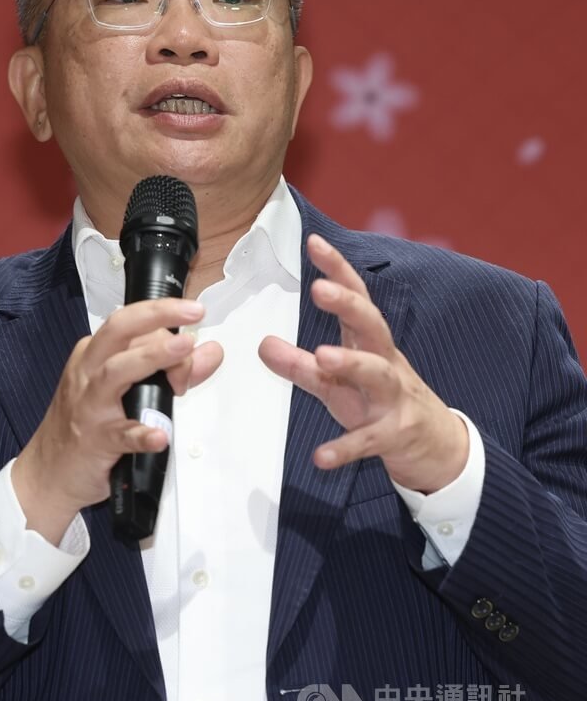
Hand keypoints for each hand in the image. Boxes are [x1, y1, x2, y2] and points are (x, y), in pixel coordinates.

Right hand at [12, 298, 222, 542]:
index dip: (166, 325)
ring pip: (116, 372)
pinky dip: (141, 434)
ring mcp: (91, 406)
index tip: (193, 329)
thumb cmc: (86, 424)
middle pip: (119, 330)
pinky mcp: (96, 441)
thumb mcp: (126, 388)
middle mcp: (89, 372)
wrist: (48, 473)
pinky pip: (120, 434)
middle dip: (157, 315)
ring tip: (184, 352)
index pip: (131, 324)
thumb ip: (171, 370)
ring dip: (152, 358)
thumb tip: (208, 352)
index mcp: (94, 354)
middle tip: (194, 312)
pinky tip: (160, 434)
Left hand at [258, 234, 467, 493]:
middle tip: (319, 289)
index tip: (314, 243)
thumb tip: (262, 344)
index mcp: (369, 344)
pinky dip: (346, 448)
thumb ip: (300, 364)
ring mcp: (393, 398)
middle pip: (372, 326)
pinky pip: (369, 441)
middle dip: (349, 305)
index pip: (356, 298)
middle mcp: (385, 363)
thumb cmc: (382, 404)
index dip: (337, 270)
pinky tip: (321, 457)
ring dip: (352, 363)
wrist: (438, 447)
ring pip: (378, 374)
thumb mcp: (336, 383)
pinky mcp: (394, 435)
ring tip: (323, 356)